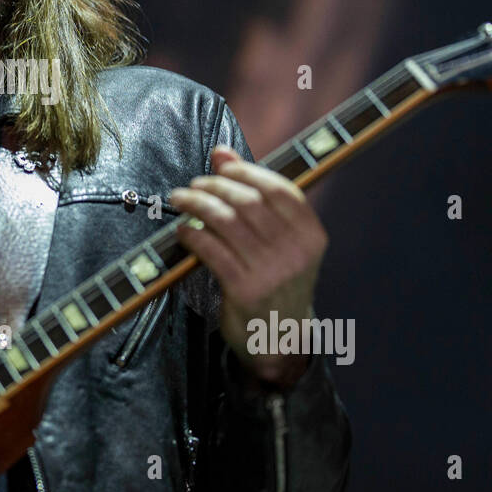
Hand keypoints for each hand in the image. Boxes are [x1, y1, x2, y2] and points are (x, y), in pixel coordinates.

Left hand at [169, 145, 327, 388]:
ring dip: (197, 203)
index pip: (280, 190)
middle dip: (215, 185)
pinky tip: (182, 230)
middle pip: (249, 202)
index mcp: (311, 236)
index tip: (222, 166)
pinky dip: (192, 234)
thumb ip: (255, 197)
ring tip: (181, 199)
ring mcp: (272, 272)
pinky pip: (211, 250)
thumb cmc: (276, 281)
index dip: (246, 171)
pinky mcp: (245, 290)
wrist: (279, 339)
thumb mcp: (279, 242)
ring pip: (226, 221)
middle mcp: (296, 252)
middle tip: (194, 184)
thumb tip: (221, 151)